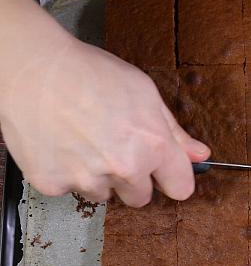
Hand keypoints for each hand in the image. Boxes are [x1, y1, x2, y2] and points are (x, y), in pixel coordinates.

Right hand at [0, 36, 209, 205]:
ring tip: (85, 141)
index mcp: (153, 146)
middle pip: (141, 198)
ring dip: (99, 177)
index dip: (172, 179)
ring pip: (104, 195)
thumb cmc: (92, 73)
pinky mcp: (53, 184)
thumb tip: (202, 155)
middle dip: (133, 179)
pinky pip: (69, 189)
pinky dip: (67, 173)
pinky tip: (62, 144)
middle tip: (115, 149)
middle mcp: (124, 169)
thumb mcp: (145, 93)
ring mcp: (87, 180)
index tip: (164, 174)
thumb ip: (174, 131)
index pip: (181, 189)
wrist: (34, 67)